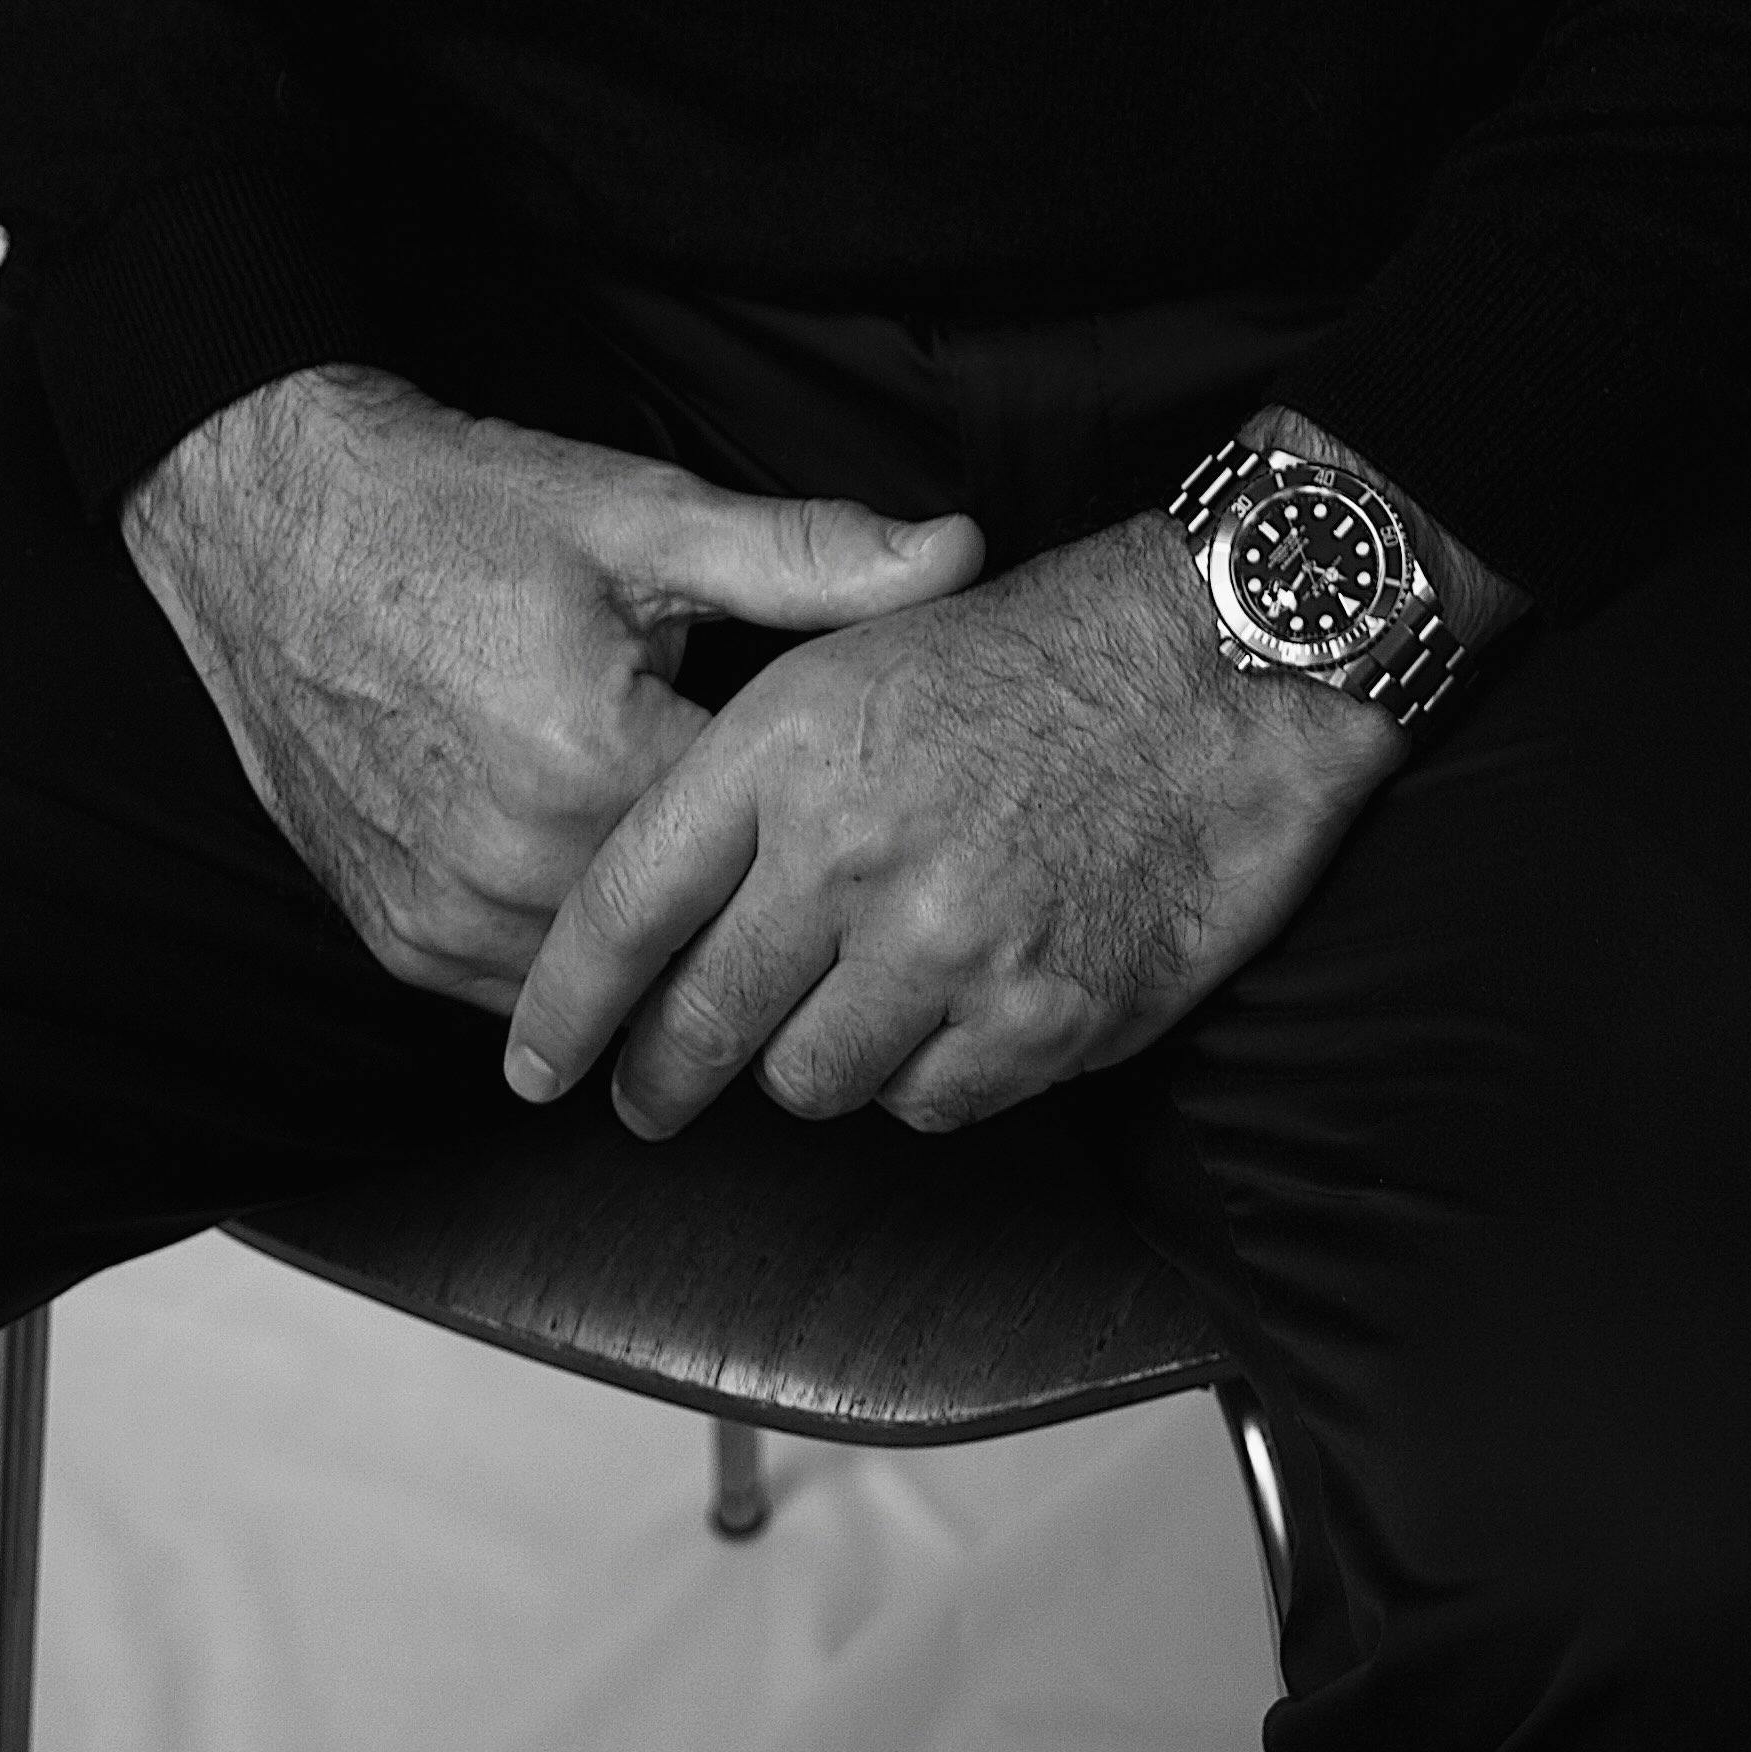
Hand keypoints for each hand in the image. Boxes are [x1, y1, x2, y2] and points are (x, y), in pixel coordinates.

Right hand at [122, 368, 983, 1017]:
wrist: (268, 522)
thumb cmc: (456, 506)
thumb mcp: (641, 512)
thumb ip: (807, 554)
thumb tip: (959, 554)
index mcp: (590, 761)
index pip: (766, 857)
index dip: (833, 832)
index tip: (876, 807)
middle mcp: (508, 864)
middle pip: (694, 938)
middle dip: (759, 902)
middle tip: (822, 867)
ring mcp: (439, 915)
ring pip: (610, 990)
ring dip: (668, 951)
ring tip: (730, 892)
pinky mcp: (392, 936)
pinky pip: (519, 992)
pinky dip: (577, 959)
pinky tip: (618, 895)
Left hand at [503, 511, 1408, 1140]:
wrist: (1218, 668)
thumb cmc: (1032, 648)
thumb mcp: (855, 649)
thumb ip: (750, 771)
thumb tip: (659, 901)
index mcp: (787, 748)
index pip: (627, 905)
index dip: (564, 1002)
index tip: (532, 1065)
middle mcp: (852, 856)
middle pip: (702, 1024)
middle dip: (659, 1078)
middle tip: (649, 1097)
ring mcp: (949, 948)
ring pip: (811, 1082)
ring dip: (808, 1064)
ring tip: (833, 1018)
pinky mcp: (1039, 1019)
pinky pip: (928, 1103)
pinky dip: (923, 1076)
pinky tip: (947, 1010)